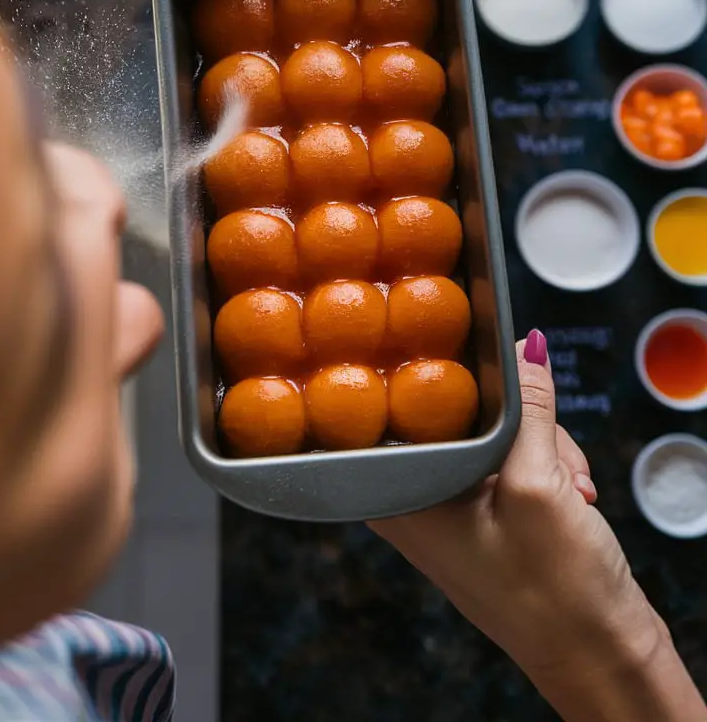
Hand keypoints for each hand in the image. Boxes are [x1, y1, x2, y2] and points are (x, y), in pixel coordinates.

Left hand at [371, 332, 664, 694]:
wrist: (599, 656)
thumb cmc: (555, 592)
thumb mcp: (538, 483)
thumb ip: (527, 408)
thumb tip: (524, 345)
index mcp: (403, 495)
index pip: (405, 404)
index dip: (453, 379)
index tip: (490, 365)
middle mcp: (419, 500)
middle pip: (462, 415)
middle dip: (522, 425)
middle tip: (553, 459)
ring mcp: (454, 510)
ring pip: (497, 434)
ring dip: (544, 449)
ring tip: (572, 489)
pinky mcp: (487, 517)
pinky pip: (512, 463)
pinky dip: (548, 469)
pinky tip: (574, 496)